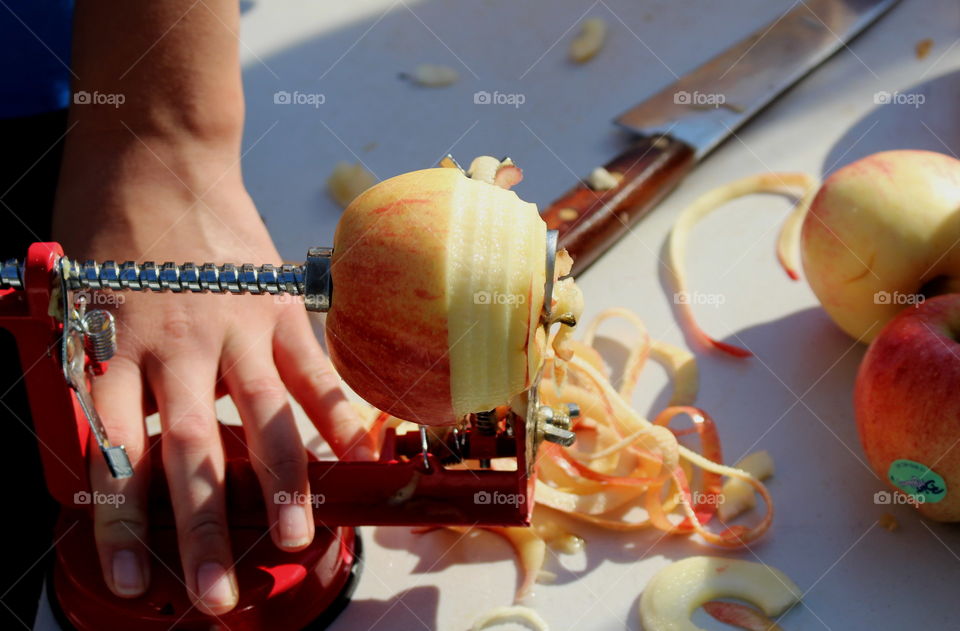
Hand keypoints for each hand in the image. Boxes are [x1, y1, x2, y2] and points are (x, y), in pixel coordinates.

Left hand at [54, 155, 374, 614]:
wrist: (156, 152)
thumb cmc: (107, 228)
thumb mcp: (77, 302)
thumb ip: (103, 374)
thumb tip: (125, 448)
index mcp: (115, 349)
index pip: (117, 454)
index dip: (122, 523)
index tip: (132, 579)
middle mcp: (176, 347)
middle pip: (195, 452)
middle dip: (207, 527)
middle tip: (219, 591)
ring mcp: (235, 326)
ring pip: (265, 418)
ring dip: (286, 484)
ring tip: (300, 538)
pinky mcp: (279, 305)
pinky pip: (314, 369)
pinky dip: (338, 414)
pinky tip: (360, 455)